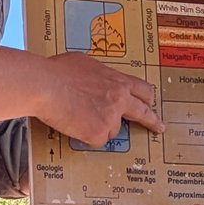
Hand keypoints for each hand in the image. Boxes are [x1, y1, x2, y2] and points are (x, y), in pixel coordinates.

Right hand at [33, 53, 165, 148]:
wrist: (46, 85)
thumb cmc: (57, 72)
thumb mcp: (84, 64)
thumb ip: (98, 76)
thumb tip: (96, 81)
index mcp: (116, 80)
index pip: (142, 90)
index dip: (148, 99)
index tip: (152, 104)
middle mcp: (119, 98)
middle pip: (143, 112)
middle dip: (152, 121)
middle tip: (157, 127)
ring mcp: (111, 117)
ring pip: (112, 129)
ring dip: (98, 126)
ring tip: (77, 115)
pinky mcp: (99, 133)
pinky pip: (96, 139)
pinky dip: (85, 135)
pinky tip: (73, 123)